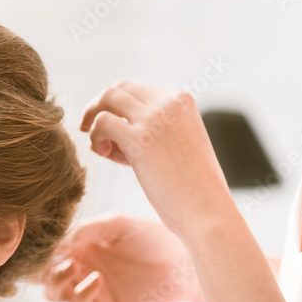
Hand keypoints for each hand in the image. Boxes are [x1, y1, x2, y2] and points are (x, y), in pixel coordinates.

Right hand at [41, 214, 201, 301]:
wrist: (183, 264)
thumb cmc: (153, 237)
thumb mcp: (116, 224)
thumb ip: (86, 229)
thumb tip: (58, 241)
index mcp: (79, 243)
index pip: (47, 248)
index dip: (40, 247)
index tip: (43, 242)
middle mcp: (79, 265)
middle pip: (41, 274)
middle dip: (39, 268)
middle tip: (51, 259)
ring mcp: (87, 287)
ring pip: (52, 293)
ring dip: (54, 282)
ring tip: (70, 268)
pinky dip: (80, 293)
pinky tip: (97, 279)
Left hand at [81, 82, 234, 238]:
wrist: (207, 211)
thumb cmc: (191, 189)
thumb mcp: (174, 147)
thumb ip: (146, 132)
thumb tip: (98, 127)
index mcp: (182, 100)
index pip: (135, 90)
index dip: (117, 111)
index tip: (115, 137)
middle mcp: (170, 102)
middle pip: (118, 89)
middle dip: (99, 110)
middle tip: (94, 135)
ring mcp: (156, 117)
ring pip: (107, 97)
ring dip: (94, 121)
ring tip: (101, 149)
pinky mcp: (141, 138)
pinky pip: (102, 122)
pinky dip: (95, 137)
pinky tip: (104, 154)